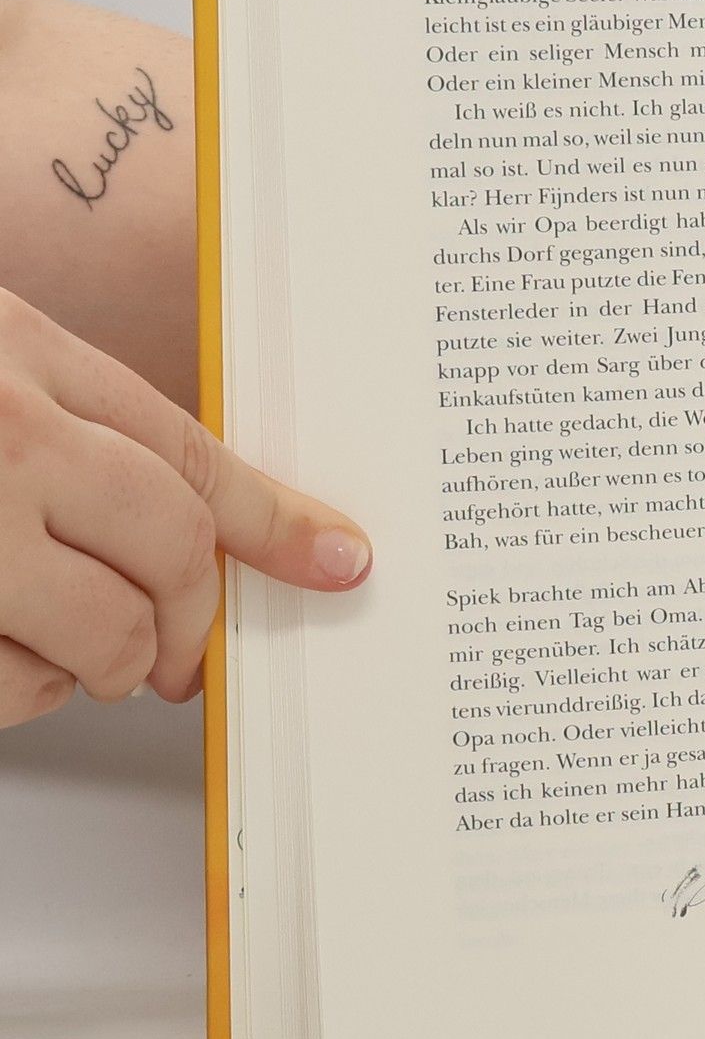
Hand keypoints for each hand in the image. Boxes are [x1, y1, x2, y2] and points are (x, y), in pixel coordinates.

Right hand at [0, 287, 370, 724]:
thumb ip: (59, 417)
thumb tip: (189, 517)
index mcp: (16, 350)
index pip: (189, 447)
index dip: (274, 520)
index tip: (338, 560)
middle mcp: (4, 432)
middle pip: (174, 545)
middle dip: (189, 618)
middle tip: (175, 658)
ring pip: (107, 631)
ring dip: (99, 663)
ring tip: (47, 644)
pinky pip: (19, 685)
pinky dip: (18, 689)